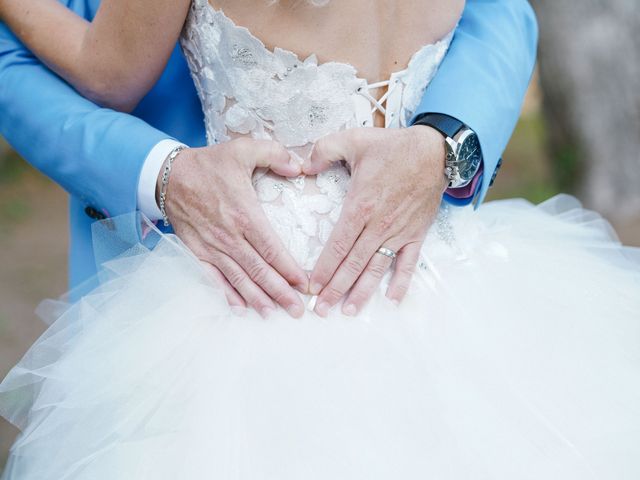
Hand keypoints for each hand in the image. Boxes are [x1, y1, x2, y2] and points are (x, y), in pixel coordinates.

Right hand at [162, 138, 308, 317]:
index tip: (305, 285)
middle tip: (297, 310)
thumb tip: (299, 166)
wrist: (169, 175)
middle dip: (280, 293)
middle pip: (259, 271)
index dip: (290, 270)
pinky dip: (228, 295)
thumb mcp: (243, 148)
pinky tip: (241, 309)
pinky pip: (214, 279)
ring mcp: (213, 247)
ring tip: (274, 315)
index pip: (273, 250)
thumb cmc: (209, 164)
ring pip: (239, 280)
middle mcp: (230, 237)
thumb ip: (275, 154)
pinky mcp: (198, 252)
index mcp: (245, 215)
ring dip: (258, 299)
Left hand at [302, 126, 447, 316]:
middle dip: (336, 289)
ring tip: (349, 311)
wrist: (434, 151)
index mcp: (360, 206)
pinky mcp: (416, 233)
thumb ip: (323, 150)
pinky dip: (402, 281)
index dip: (324, 268)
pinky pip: (408, 262)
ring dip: (363, 291)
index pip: (337, 245)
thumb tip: (303, 166)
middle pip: (353, 263)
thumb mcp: (353, 140)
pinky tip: (392, 298)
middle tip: (322, 309)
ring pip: (377, 268)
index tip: (312, 286)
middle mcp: (378, 225)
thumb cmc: (393, 147)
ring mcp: (398, 232)